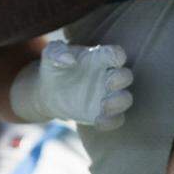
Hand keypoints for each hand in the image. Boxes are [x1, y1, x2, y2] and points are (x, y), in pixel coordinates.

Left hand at [11, 41, 133, 129]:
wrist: (47, 91)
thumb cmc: (54, 66)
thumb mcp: (51, 54)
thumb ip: (57, 52)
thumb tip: (69, 59)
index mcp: (100, 57)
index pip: (116, 53)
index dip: (118, 55)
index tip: (113, 59)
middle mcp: (108, 76)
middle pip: (126, 76)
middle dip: (122, 79)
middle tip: (109, 84)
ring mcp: (107, 96)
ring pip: (125, 99)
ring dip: (119, 102)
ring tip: (104, 105)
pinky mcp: (102, 114)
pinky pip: (116, 120)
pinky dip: (111, 122)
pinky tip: (97, 120)